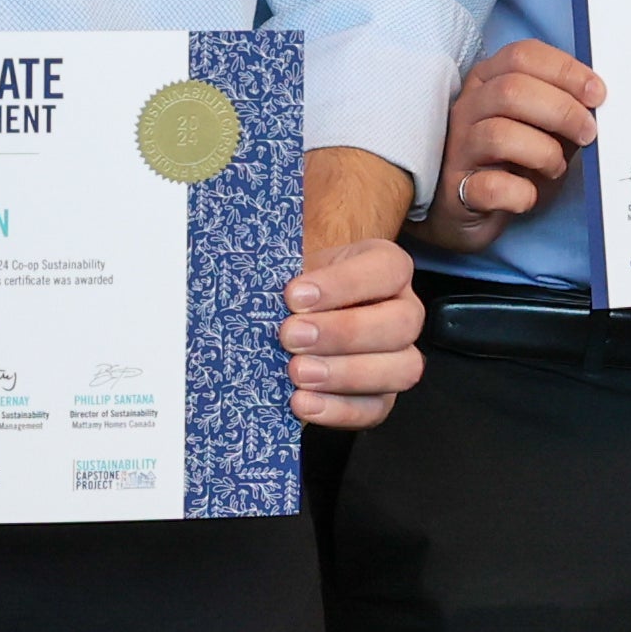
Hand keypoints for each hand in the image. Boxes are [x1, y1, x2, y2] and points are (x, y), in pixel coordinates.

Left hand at [290, 148, 427, 426]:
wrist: (291, 314)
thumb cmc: (292, 282)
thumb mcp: (287, 256)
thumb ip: (277, 249)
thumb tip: (228, 221)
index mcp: (385, 267)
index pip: (384, 271)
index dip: (342, 285)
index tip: (292, 293)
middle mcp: (402, 310)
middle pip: (400, 323)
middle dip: (343, 333)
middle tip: (290, 336)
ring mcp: (397, 355)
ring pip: (400, 368)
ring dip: (346, 373)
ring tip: (297, 373)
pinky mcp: (379, 394)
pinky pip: (376, 408)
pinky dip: (340, 410)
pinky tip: (303, 403)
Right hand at [414, 40, 601, 261]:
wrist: (469, 210)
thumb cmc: (512, 162)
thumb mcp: (541, 127)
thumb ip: (564, 109)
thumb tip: (599, 102)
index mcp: (488, 81)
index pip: (522, 56)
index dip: (564, 71)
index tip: (597, 94)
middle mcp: (467, 108)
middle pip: (512, 91)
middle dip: (561, 110)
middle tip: (588, 133)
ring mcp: (458, 149)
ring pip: (500, 135)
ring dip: (543, 152)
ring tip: (556, 167)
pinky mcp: (456, 190)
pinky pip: (491, 187)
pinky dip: (520, 193)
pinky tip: (529, 196)